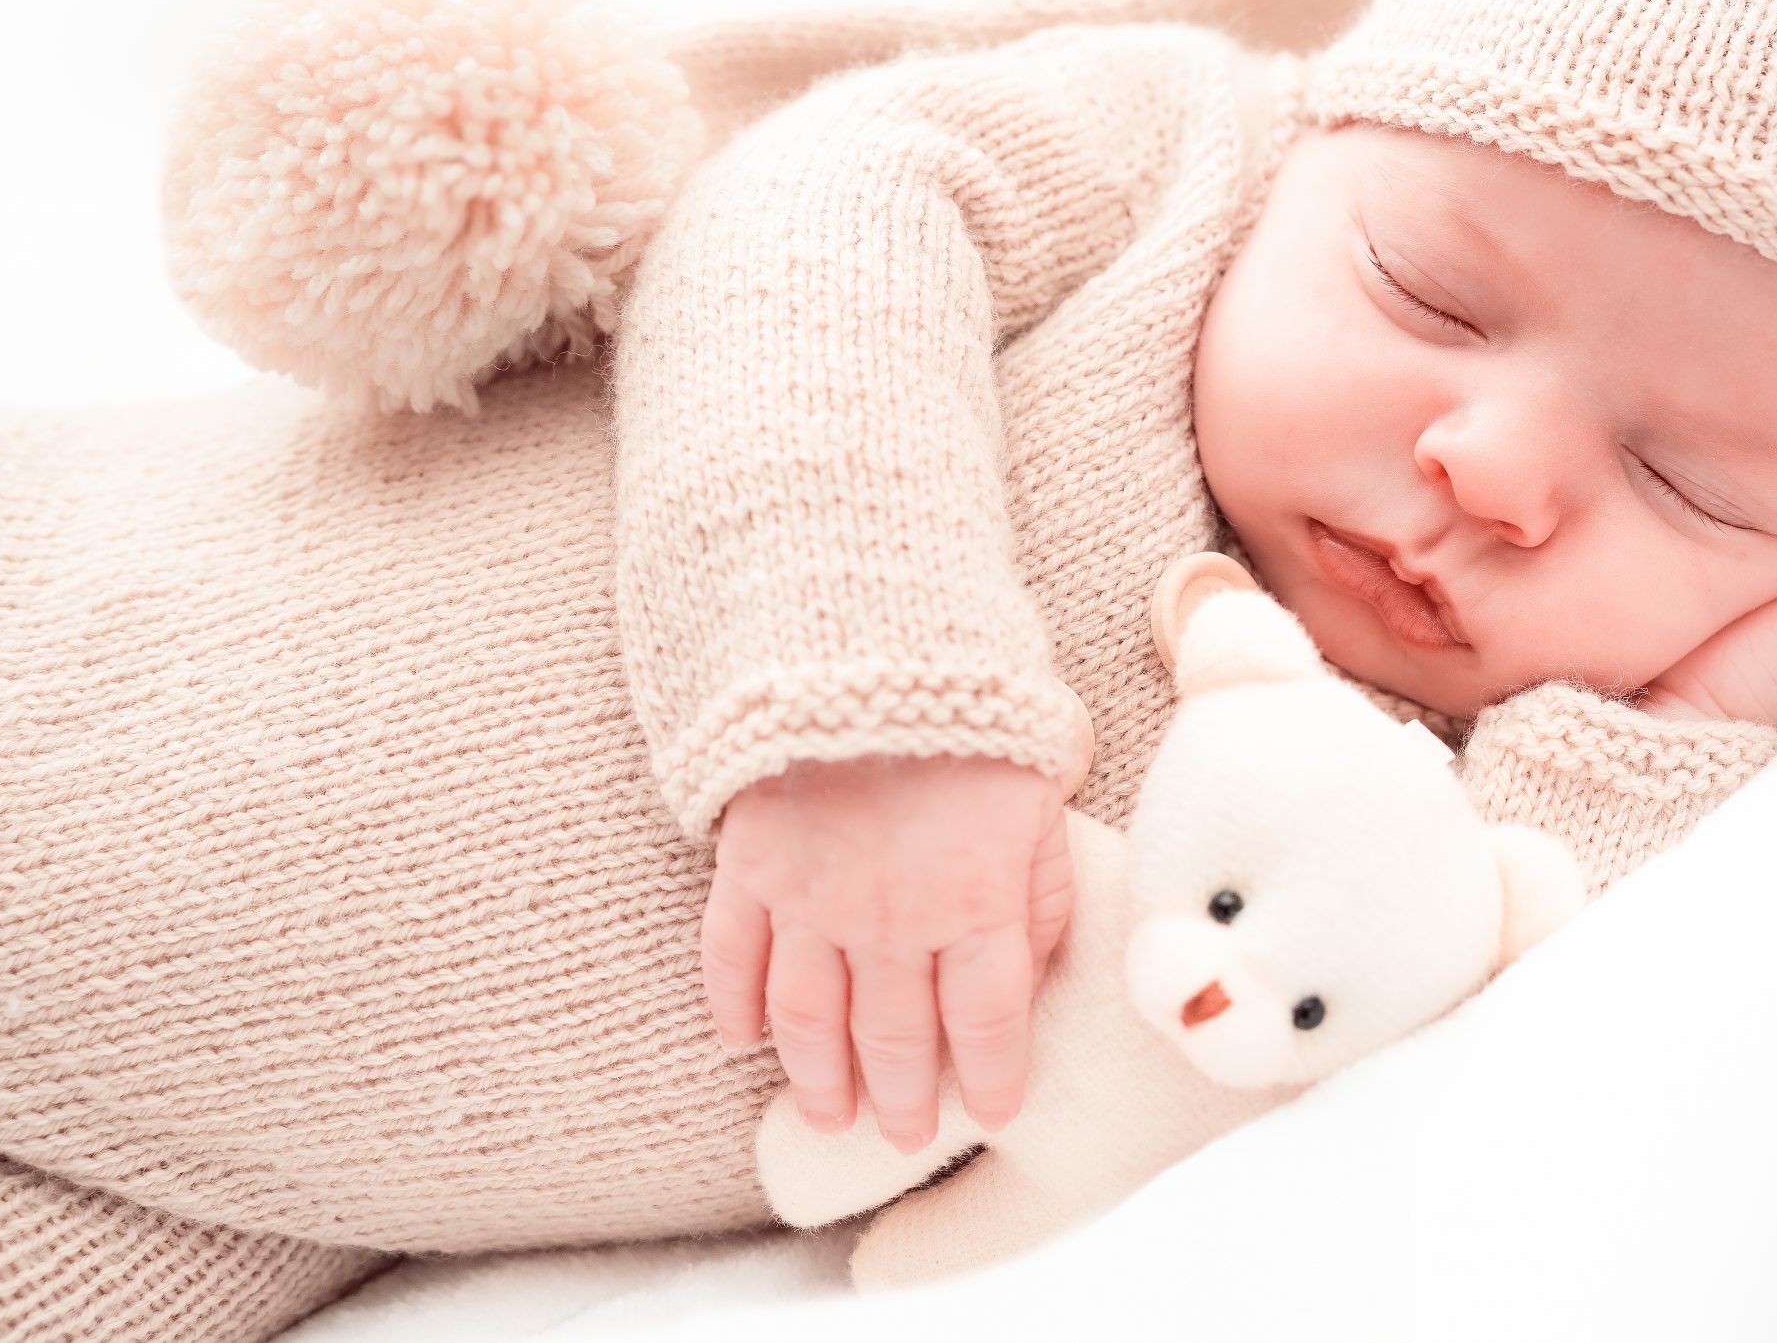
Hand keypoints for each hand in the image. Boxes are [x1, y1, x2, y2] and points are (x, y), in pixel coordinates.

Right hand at [700, 753, 1074, 1151]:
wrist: (877, 638)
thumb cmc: (977, 721)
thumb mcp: (1044, 805)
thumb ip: (1042, 898)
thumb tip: (1029, 977)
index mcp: (978, 900)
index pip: (988, 1025)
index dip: (993, 1079)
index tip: (994, 1111)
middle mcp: (893, 917)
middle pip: (897, 1037)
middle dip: (904, 1098)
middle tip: (904, 1137)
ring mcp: (813, 896)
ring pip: (810, 1019)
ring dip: (818, 1076)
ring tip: (829, 1115)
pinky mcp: (752, 865)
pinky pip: (733, 955)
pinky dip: (733, 1005)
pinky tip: (740, 1040)